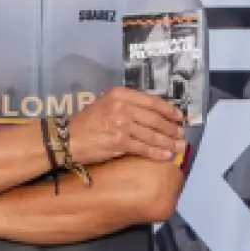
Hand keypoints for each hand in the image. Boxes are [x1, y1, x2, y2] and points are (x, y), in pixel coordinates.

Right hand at [66, 87, 186, 164]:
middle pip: (154, 119)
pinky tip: (166, 156)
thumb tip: (152, 114)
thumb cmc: (86, 122)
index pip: (150, 101)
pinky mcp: (120, 142)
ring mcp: (122, 125)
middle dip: (171, 128)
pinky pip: (144, 148)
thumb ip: (126, 105)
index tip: (180, 116)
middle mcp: (122, 107)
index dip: (168, 110)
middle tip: (181, 134)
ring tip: (179, 146)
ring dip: (168, 142)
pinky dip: (157, 153)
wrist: (67, 138)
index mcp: (119, 94)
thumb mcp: (105, 104)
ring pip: (152, 134)